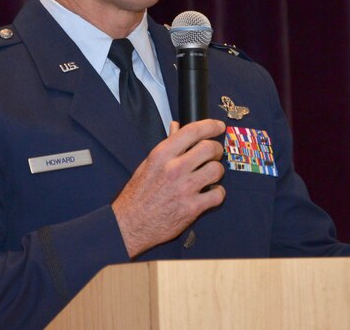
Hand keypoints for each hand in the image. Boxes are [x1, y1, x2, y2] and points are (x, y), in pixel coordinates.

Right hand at [112, 119, 225, 257]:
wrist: (130, 224)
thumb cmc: (138, 194)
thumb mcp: (148, 164)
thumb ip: (167, 145)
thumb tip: (176, 126)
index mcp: (161, 155)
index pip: (192, 131)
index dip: (210, 125)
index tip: (219, 126)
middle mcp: (174, 169)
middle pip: (209, 148)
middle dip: (216, 149)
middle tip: (215, 154)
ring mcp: (184, 189)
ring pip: (217, 170)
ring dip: (217, 171)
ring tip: (210, 175)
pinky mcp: (192, 208)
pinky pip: (218, 194)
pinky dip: (217, 193)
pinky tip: (210, 192)